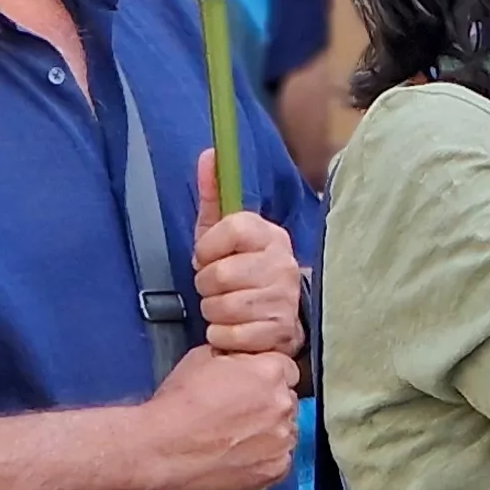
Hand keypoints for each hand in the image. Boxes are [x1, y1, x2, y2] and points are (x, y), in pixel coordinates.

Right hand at [139, 343, 298, 489]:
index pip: (286, 369)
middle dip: (269, 404)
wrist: (162, 449)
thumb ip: (236, 355)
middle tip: (239, 413)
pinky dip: (265, 458)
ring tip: (236, 437)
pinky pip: (280, 460)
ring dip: (269, 431)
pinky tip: (240, 455)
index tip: (252, 386)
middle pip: (287, 400)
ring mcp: (281, 441)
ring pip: (285, 431)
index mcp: (269, 372)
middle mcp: (282, 405)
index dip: (266, 376)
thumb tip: (243, 358)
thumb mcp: (204, 357)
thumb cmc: (178, 404)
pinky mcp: (275, 470)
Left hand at [190, 152, 303, 358]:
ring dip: (212, 312)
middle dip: (206, 285)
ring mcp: (283, 301)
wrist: (280, 317)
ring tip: (226, 308)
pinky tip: (233, 329)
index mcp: (270, 235)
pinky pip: (227, 335)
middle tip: (216, 287)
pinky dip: (220, 336)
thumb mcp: (225, 232)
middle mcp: (282, 265)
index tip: (207, 255)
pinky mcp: (278, 334)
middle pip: (218, 274)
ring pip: (220, 307)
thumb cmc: (243, 270)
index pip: (231, 228)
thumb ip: (214, 195)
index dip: (208, 246)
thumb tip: (209, 153)